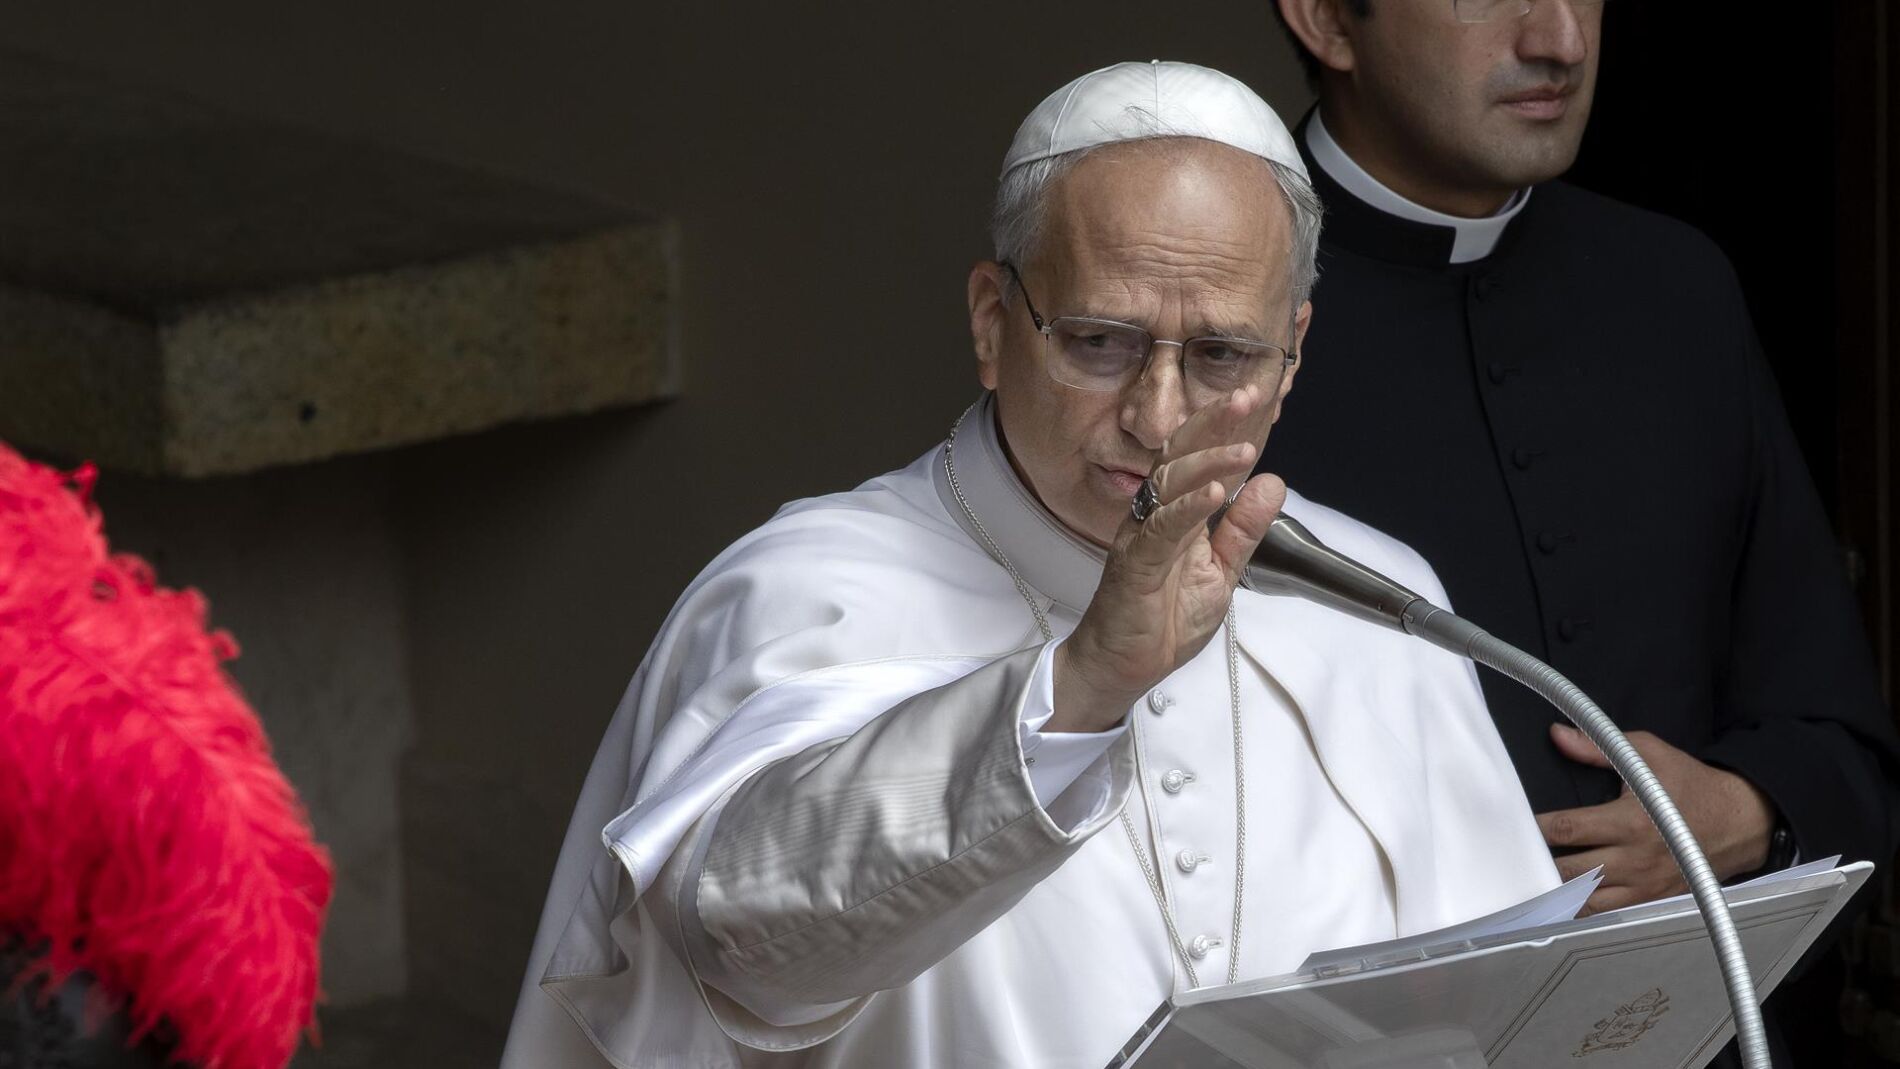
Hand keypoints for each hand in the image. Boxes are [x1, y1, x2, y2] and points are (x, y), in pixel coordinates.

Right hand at [1050, 386, 1286, 732]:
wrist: (1123, 667)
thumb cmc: (1162, 619)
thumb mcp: (1220, 571)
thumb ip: (1242, 528)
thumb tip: (1271, 482)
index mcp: (1175, 513)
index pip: (1199, 458)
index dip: (1224, 427)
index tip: (1253, 397)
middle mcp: (1154, 516)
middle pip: (1180, 456)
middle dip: (1213, 424)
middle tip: (1246, 396)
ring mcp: (1142, 537)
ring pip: (1171, 486)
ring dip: (1209, 462)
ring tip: (1244, 447)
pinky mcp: (1136, 566)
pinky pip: (1162, 530)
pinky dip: (1189, 509)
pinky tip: (1214, 493)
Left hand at [1536, 724, 1775, 914]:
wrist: (1739, 821)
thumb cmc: (1690, 784)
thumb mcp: (1647, 753)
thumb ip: (1599, 746)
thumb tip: (1558, 735)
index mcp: (1630, 822)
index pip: (1568, 830)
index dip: (1535, 829)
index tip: (1514, 825)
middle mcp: (1635, 859)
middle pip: (1570, 872)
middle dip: (1539, 864)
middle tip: (1513, 858)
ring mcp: (1644, 885)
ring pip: (1586, 900)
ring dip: (1557, 892)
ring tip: (1531, 882)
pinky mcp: (1652, 900)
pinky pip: (1609, 913)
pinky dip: (1582, 909)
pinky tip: (1561, 902)